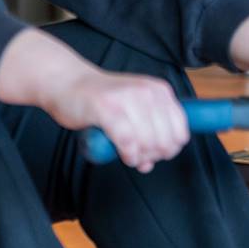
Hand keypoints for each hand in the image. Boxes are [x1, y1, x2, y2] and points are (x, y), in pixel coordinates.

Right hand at [0, 28, 188, 172]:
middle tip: (137, 155)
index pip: (181, 131)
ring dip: (139, 157)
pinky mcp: (108, 108)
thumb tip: (150, 163)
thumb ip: (146, 134)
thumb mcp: (133, 111)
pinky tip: (122, 154)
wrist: (67, 83)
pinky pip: (128, 142)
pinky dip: (127, 154)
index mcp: (160, 91)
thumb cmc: (100, 101)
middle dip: (154, 156)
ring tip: (127, 154)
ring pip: (149, 143)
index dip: (169, 149)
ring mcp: (128, 99)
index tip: (154, 153)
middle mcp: (148, 92)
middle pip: (166, 141)